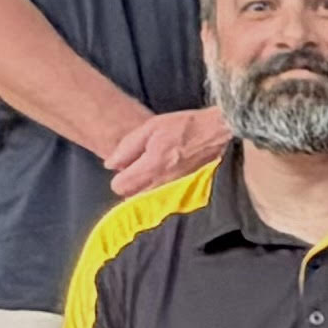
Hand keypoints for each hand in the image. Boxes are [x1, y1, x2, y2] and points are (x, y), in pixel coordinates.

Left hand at [104, 103, 231, 196]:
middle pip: (131, 197)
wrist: (216, 133)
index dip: (119, 176)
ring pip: (146, 200)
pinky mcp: (184, 194)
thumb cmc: (184, 127)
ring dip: (144, 189)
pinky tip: (165, 176)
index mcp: (151, 166)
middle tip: (139, 168)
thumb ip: (127, 147)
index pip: (120, 186)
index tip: (125, 166)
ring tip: (153, 171)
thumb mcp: (150, 128)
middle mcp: (161, 184)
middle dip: (131, 185)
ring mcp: (173, 191)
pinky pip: (161, 200)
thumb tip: (110, 164)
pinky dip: (158, 192)